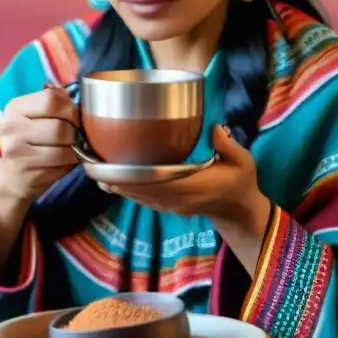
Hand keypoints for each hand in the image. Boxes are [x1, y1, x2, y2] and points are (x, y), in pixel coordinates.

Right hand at [0, 85, 79, 208]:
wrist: (13, 176)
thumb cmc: (31, 141)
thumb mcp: (35, 116)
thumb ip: (56, 103)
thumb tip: (81, 97)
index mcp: (15, 108)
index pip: (51, 99)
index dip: (70, 107)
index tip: (75, 116)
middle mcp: (11, 128)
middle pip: (60, 126)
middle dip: (76, 131)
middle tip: (78, 135)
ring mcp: (17, 152)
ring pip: (64, 148)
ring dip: (75, 149)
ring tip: (73, 147)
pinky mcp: (28, 172)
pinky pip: (63, 164)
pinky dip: (71, 162)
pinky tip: (66, 160)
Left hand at [99, 125, 271, 234]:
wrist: (240, 209)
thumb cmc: (241, 181)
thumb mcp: (242, 161)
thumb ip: (227, 145)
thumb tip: (214, 129)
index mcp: (194, 187)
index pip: (158, 183)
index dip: (134, 178)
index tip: (114, 169)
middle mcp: (178, 199)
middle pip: (142, 191)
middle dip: (118, 181)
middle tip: (94, 169)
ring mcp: (173, 205)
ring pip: (141, 197)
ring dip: (120, 187)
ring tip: (98, 175)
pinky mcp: (171, 206)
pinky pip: (146, 200)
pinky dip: (130, 192)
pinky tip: (115, 183)